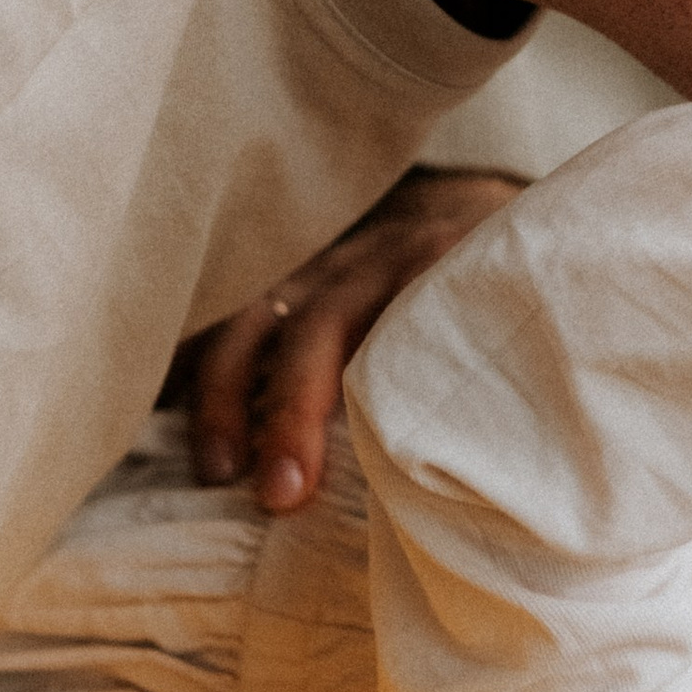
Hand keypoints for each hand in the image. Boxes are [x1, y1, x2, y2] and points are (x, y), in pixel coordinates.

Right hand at [182, 170, 523, 509]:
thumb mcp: (526, 308)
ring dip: (228, 392)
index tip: (351, 460)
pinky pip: (227, 308)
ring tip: (216, 469)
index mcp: (446, 264)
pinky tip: (165, 411)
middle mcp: (377, 256)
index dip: (371, 395)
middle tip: (280, 495)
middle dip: (291, 412)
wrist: (479, 196)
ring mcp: (323, 259)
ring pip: (257, 313)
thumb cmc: (507, 285)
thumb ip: (509, 369)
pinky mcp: (288, 269)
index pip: (402, 324)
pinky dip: (192, 357)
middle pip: (321, 324)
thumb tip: (507, 477)